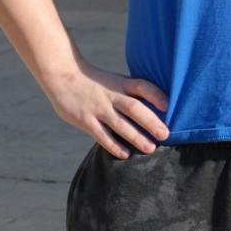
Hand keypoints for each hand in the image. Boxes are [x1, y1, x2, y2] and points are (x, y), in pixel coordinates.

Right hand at [47, 61, 169, 158]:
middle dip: (150, 122)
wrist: (61, 76)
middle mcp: (111, 95)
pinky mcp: (85, 119)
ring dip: (136, 137)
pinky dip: (113, 145)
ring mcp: (97, 108)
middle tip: (166, 135)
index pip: (142, 86)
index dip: (156, 95)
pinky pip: (101, 134)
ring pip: (119, 124)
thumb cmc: (94, 83)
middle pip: (134, 108)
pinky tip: (125, 154)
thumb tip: (156, 110)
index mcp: (121, 83)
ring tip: (150, 149)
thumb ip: (130, 94)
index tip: (169, 106)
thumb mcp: (114, 82)